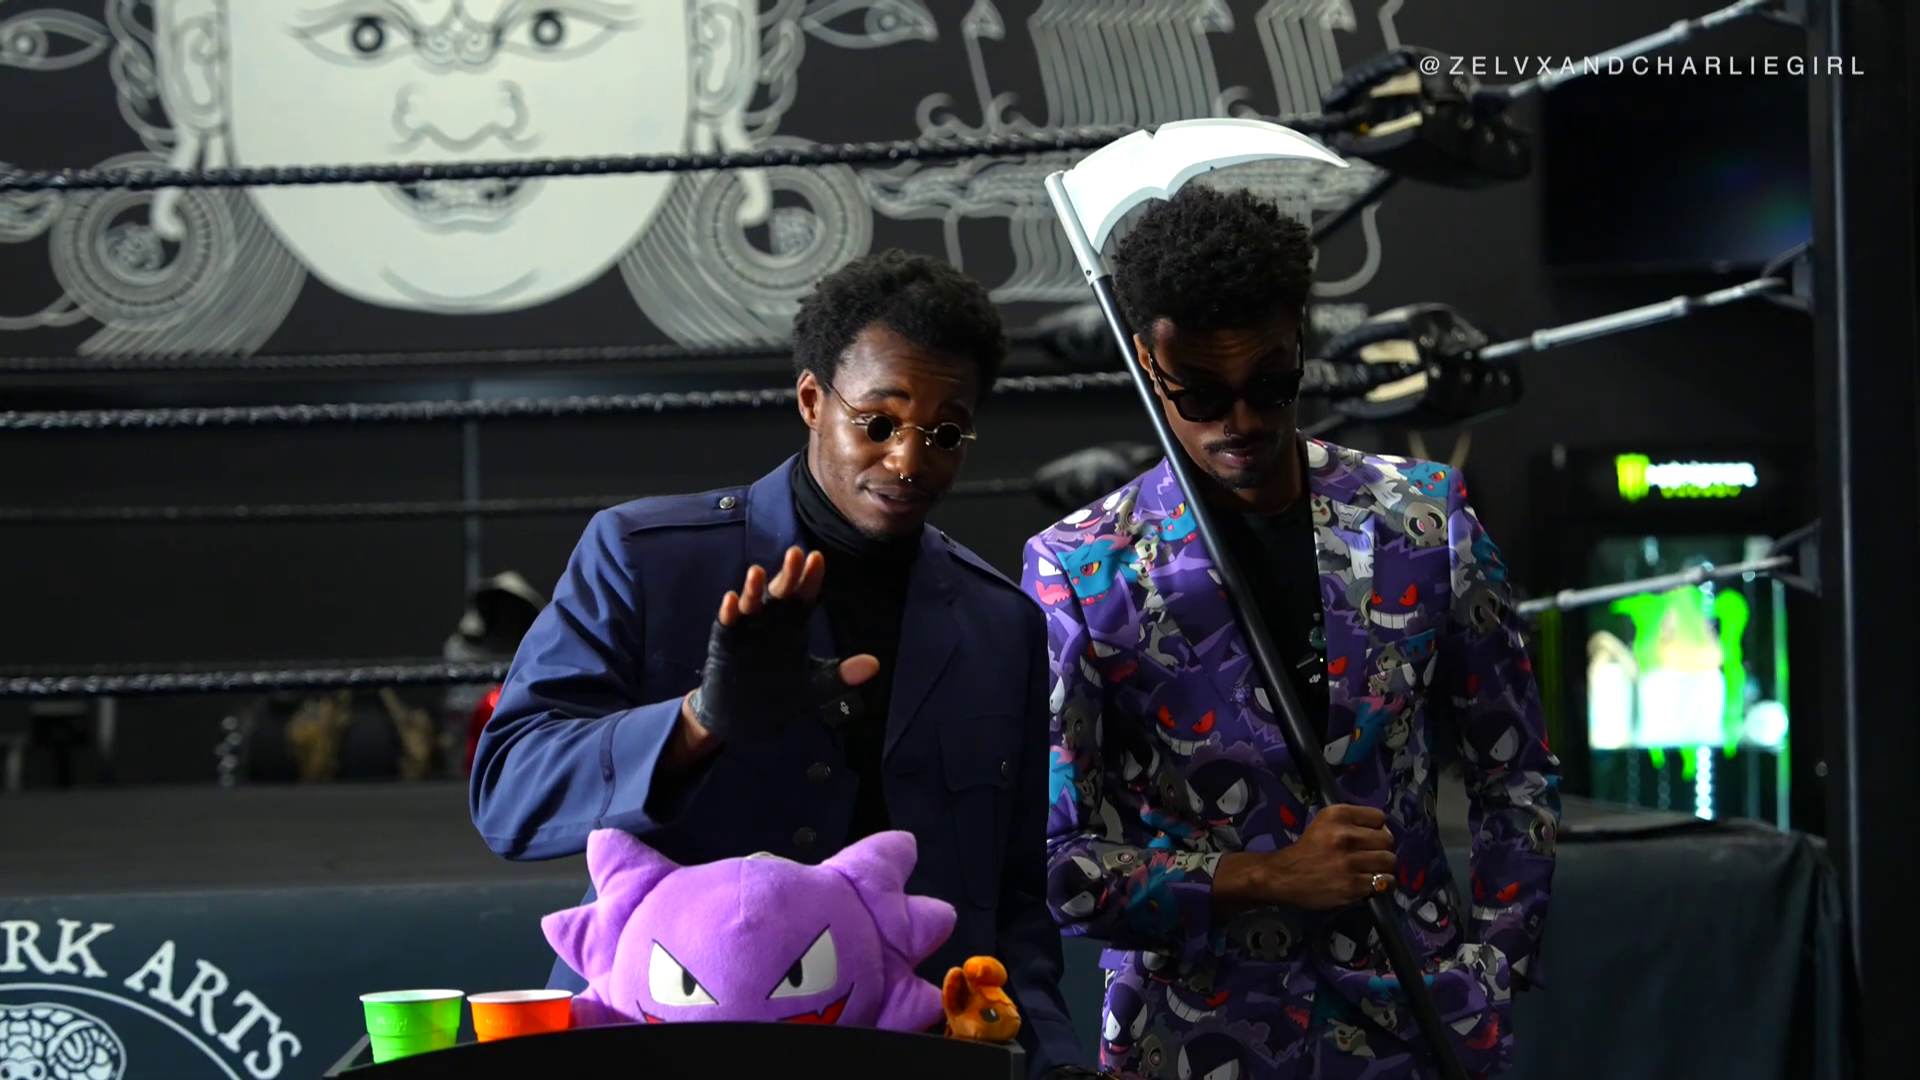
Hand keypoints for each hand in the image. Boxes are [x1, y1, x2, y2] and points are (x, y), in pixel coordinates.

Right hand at [683, 547, 879, 743]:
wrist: (746, 718)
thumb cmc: (781, 694)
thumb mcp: (816, 686)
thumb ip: (841, 675)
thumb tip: (873, 664)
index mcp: (793, 623)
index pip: (805, 595)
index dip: (810, 577)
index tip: (818, 559)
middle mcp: (770, 619)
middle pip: (780, 591)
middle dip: (787, 573)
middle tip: (795, 553)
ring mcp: (747, 629)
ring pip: (751, 603)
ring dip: (753, 588)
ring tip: (758, 572)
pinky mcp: (725, 644)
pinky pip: (727, 625)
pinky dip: (729, 613)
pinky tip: (730, 600)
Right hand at [1216, 804, 1396, 912]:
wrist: (1284, 877)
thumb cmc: (1307, 849)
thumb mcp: (1324, 823)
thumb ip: (1352, 822)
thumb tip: (1384, 831)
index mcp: (1337, 815)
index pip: (1379, 817)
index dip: (1377, 828)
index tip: (1368, 837)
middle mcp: (1344, 836)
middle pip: (1387, 839)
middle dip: (1382, 848)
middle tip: (1371, 856)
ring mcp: (1349, 862)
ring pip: (1389, 861)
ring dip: (1383, 867)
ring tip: (1372, 870)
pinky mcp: (1352, 886)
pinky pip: (1384, 883)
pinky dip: (1381, 885)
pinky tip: (1371, 884)